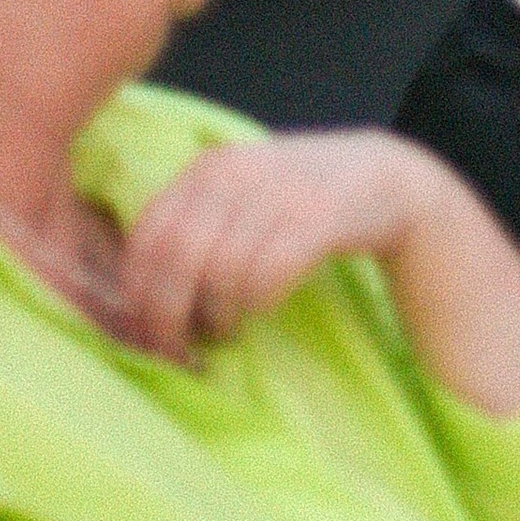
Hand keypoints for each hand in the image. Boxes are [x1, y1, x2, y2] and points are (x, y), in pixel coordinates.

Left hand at [119, 132, 519, 413]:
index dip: (136, 295)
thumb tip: (131, 296)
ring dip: (214, 317)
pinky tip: (256, 313)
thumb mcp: (240, 198)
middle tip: (175, 352)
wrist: (388, 180)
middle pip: (175, 261)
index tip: (143, 334)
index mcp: (208, 168)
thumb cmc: (300, 200)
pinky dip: (254, 306)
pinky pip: (266, 277)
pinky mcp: (316, 218)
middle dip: (167, 319)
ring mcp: (278, 193)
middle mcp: (236, 173)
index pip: (146, 238)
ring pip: (218, 275)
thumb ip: (191, 227)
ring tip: (223, 330)